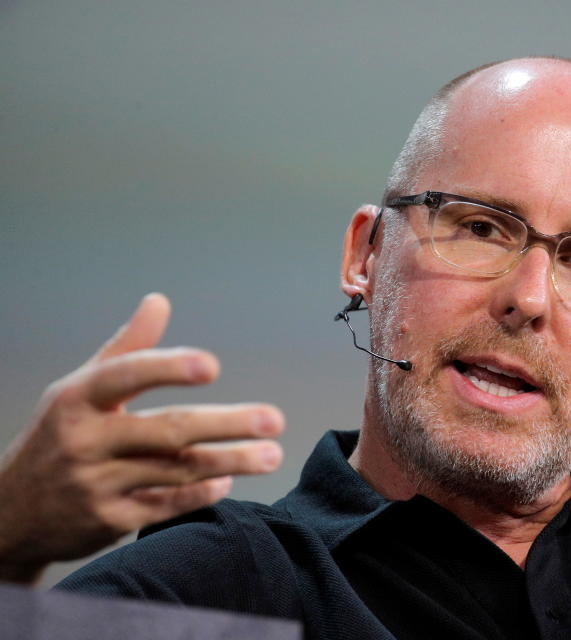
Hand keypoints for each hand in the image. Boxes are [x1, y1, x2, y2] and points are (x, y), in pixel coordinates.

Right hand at [0, 293, 284, 583]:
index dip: (167, 368)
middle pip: (168, 430)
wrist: (12, 512)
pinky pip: (167, 505)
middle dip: (226, 424)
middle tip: (274, 419)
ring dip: (231, 462)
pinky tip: (227, 481)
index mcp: (78, 399)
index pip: (125, 375)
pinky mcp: (108, 521)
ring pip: (177, 471)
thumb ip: (127, 349)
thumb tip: (159, 300)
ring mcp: (96, 484)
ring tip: (272, 454)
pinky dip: (202, 493)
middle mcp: (85, 440)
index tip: (211, 366)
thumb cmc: (62, 435)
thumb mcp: (80, 390)